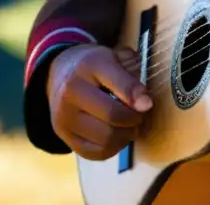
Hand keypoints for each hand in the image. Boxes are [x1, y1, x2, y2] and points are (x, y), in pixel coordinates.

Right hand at [47, 43, 152, 159]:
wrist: (60, 74)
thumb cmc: (96, 66)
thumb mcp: (115, 56)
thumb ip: (133, 72)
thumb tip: (144, 103)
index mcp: (89, 66)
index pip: (120, 85)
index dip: (139, 98)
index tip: (149, 105)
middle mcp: (71, 92)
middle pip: (113, 116)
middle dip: (134, 119)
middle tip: (140, 115)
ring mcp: (64, 117)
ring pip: (105, 138)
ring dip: (125, 136)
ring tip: (129, 126)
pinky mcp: (64, 136)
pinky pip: (96, 153)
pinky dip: (113, 148)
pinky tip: (117, 136)